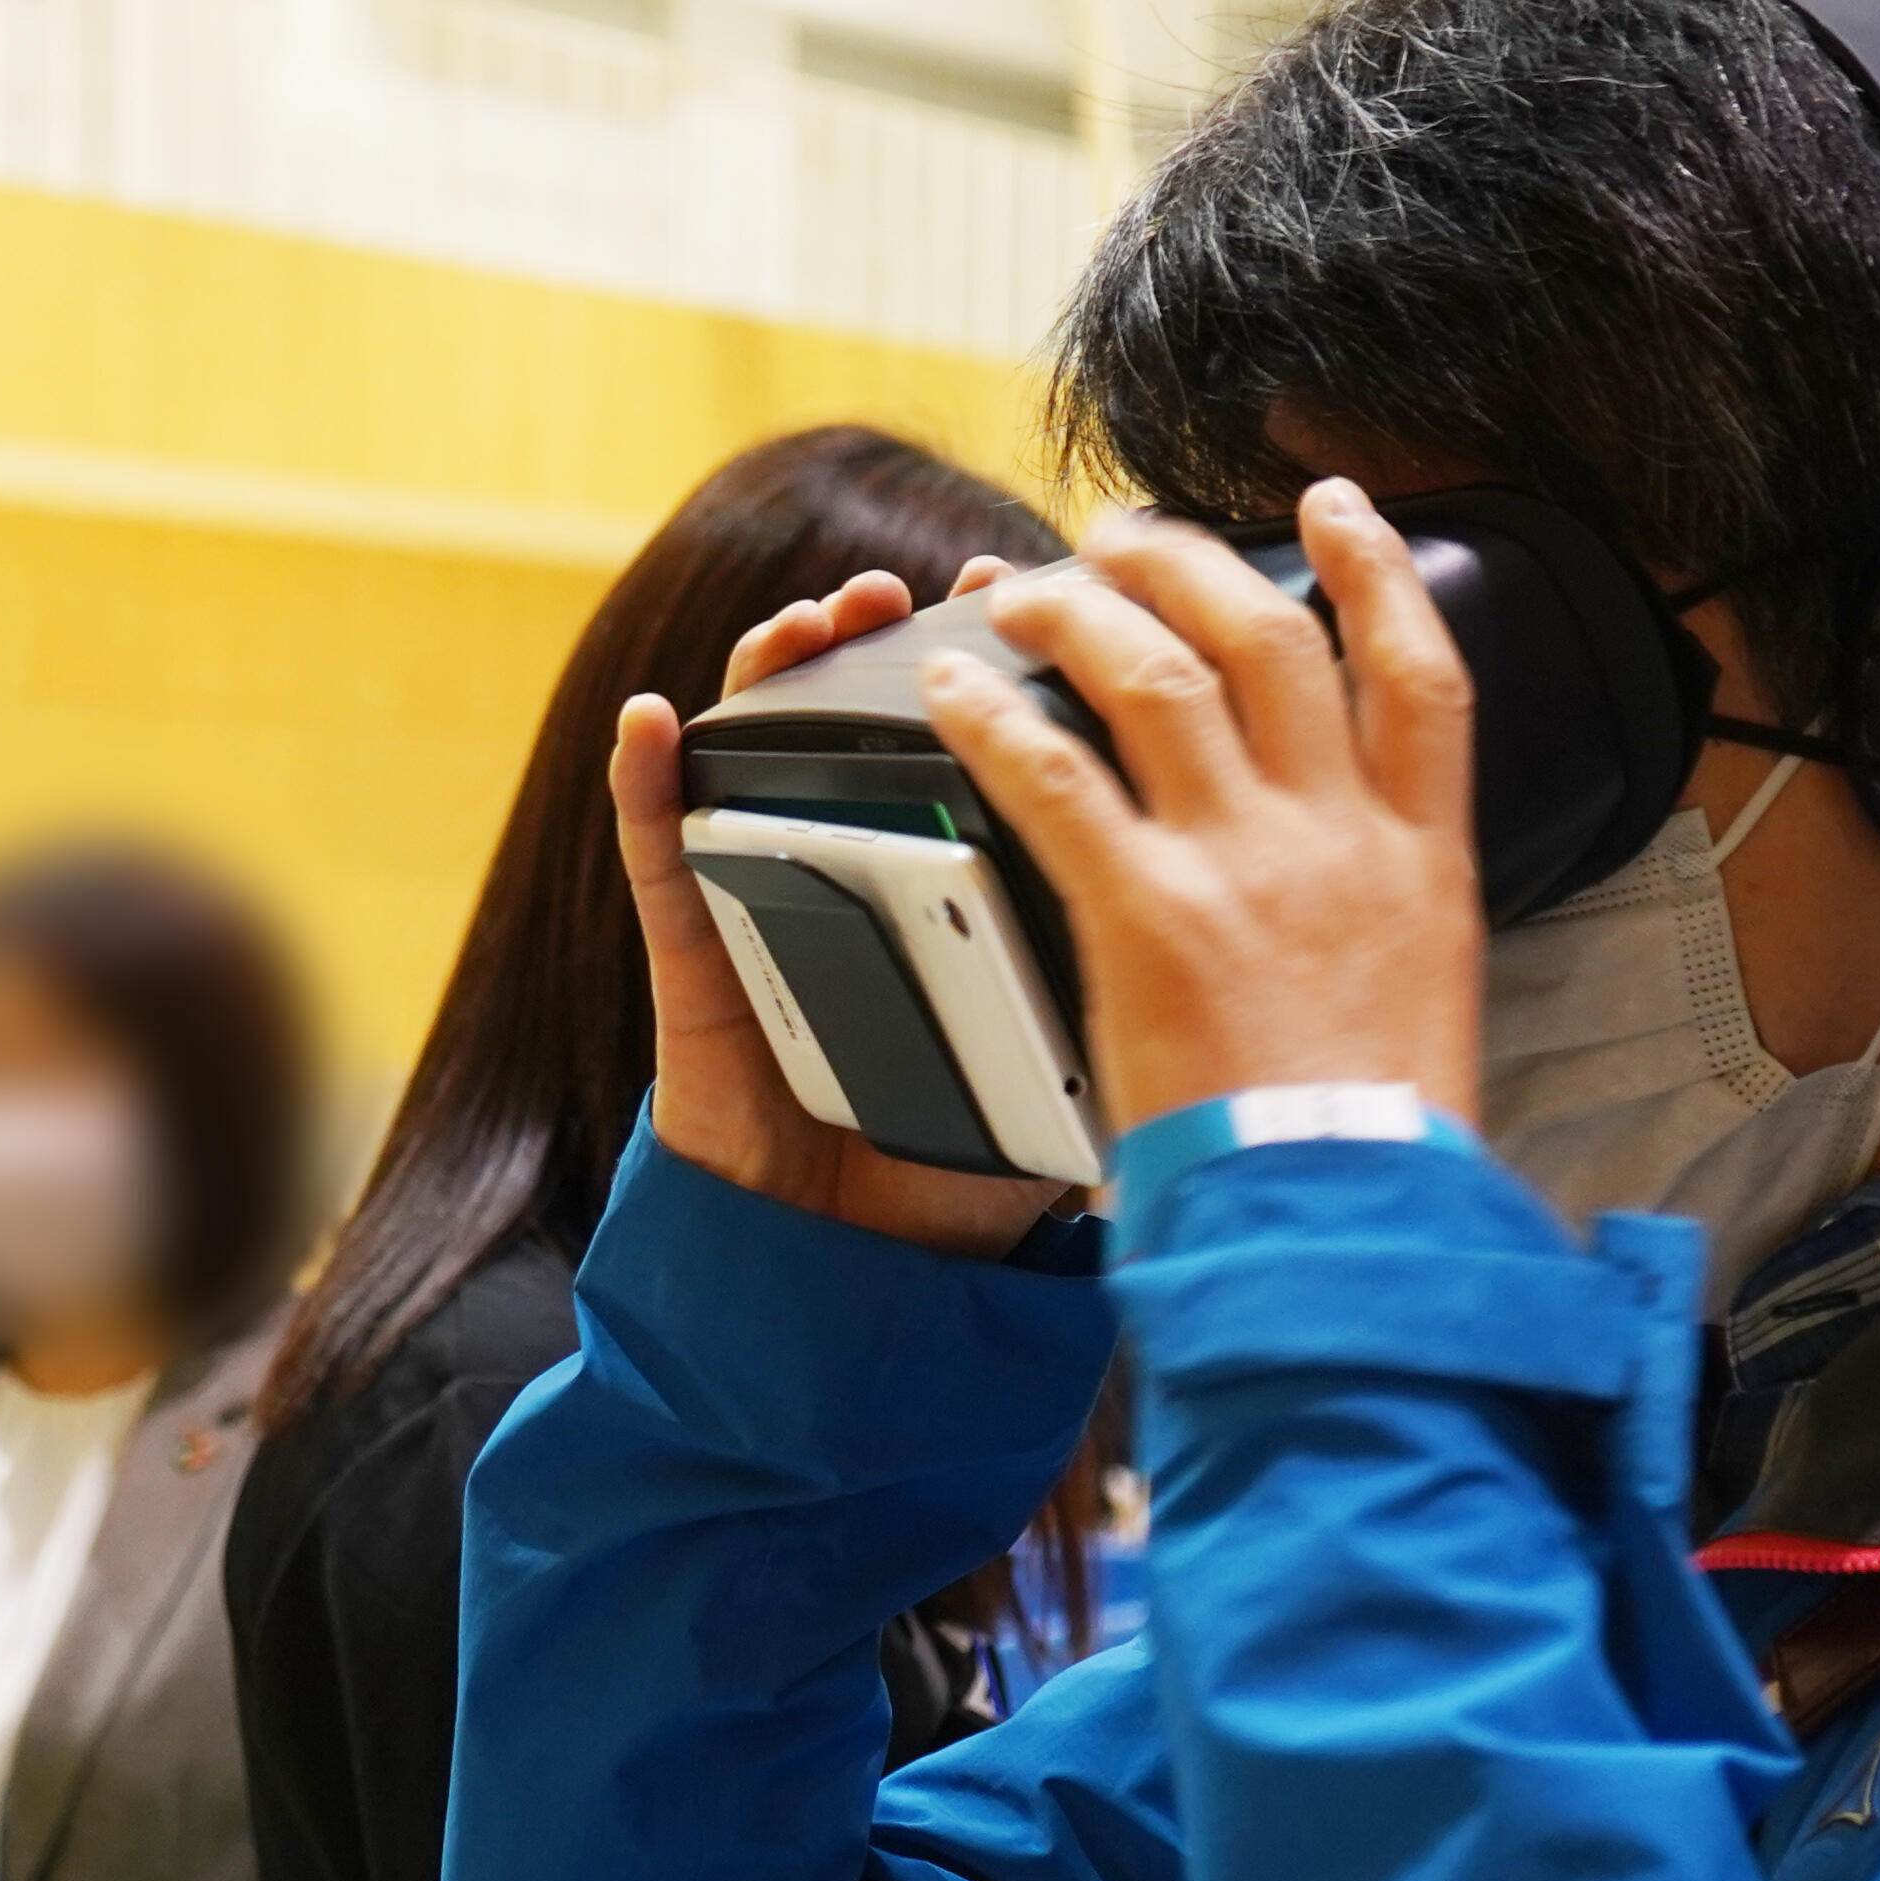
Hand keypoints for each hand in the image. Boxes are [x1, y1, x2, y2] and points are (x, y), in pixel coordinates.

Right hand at [610, 561, 1074, 1256]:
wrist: (854, 1289)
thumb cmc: (956, 1191)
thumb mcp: (1071, 1084)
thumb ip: (1132, 1006)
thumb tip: (1234, 950)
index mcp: (953, 901)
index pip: (985, 754)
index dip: (1012, 665)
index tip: (1056, 596)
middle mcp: (864, 885)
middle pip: (877, 729)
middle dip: (902, 638)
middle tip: (947, 590)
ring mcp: (774, 911)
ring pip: (764, 760)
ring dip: (778, 674)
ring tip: (820, 621)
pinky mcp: (697, 965)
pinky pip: (660, 863)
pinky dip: (645, 787)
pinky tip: (654, 724)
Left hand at [920, 481, 1485, 1139]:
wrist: (1346, 1224)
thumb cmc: (1374, 1147)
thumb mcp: (1429, 1003)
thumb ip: (1390, 920)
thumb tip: (1360, 888)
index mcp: (1424, 860)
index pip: (1421, 673)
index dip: (1378, 572)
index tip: (1337, 511)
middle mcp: (1341, 836)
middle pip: (1270, 637)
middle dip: (1190, 563)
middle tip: (1127, 534)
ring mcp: (1246, 865)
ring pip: (1159, 676)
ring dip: (1082, 612)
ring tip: (1023, 591)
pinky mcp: (1150, 914)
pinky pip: (1056, 778)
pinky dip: (997, 720)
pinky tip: (952, 692)